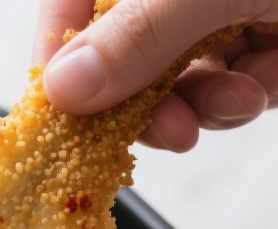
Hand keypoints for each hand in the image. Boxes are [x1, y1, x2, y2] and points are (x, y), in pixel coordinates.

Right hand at [33, 1, 277, 149]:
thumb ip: (138, 32)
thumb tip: (63, 86)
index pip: (72, 0)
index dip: (59, 53)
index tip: (60, 110)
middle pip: (120, 56)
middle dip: (146, 101)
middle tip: (169, 128)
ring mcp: (215, 16)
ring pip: (174, 85)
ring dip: (204, 107)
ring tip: (239, 98)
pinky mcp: (254, 46)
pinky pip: (223, 92)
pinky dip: (241, 102)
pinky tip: (262, 86)